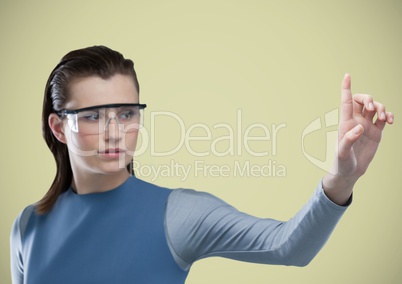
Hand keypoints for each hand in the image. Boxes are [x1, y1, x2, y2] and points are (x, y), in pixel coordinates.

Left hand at [323, 74, 393, 204]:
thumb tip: (359, 128)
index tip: (347, 75)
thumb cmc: (342, 162)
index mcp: (345, 122)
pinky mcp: (376, 132)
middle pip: (363, 100)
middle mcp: (356, 121)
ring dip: (381, 107)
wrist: (351, 171)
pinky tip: (390, 121)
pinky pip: (383, 118)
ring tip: (384, 118)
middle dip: (369, 98)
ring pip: (375, 107)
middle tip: (372, 108)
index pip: (346, 101)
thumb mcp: (342, 153)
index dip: (346, 88)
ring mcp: (366, 125)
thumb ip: (348, 140)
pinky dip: (388, 115)